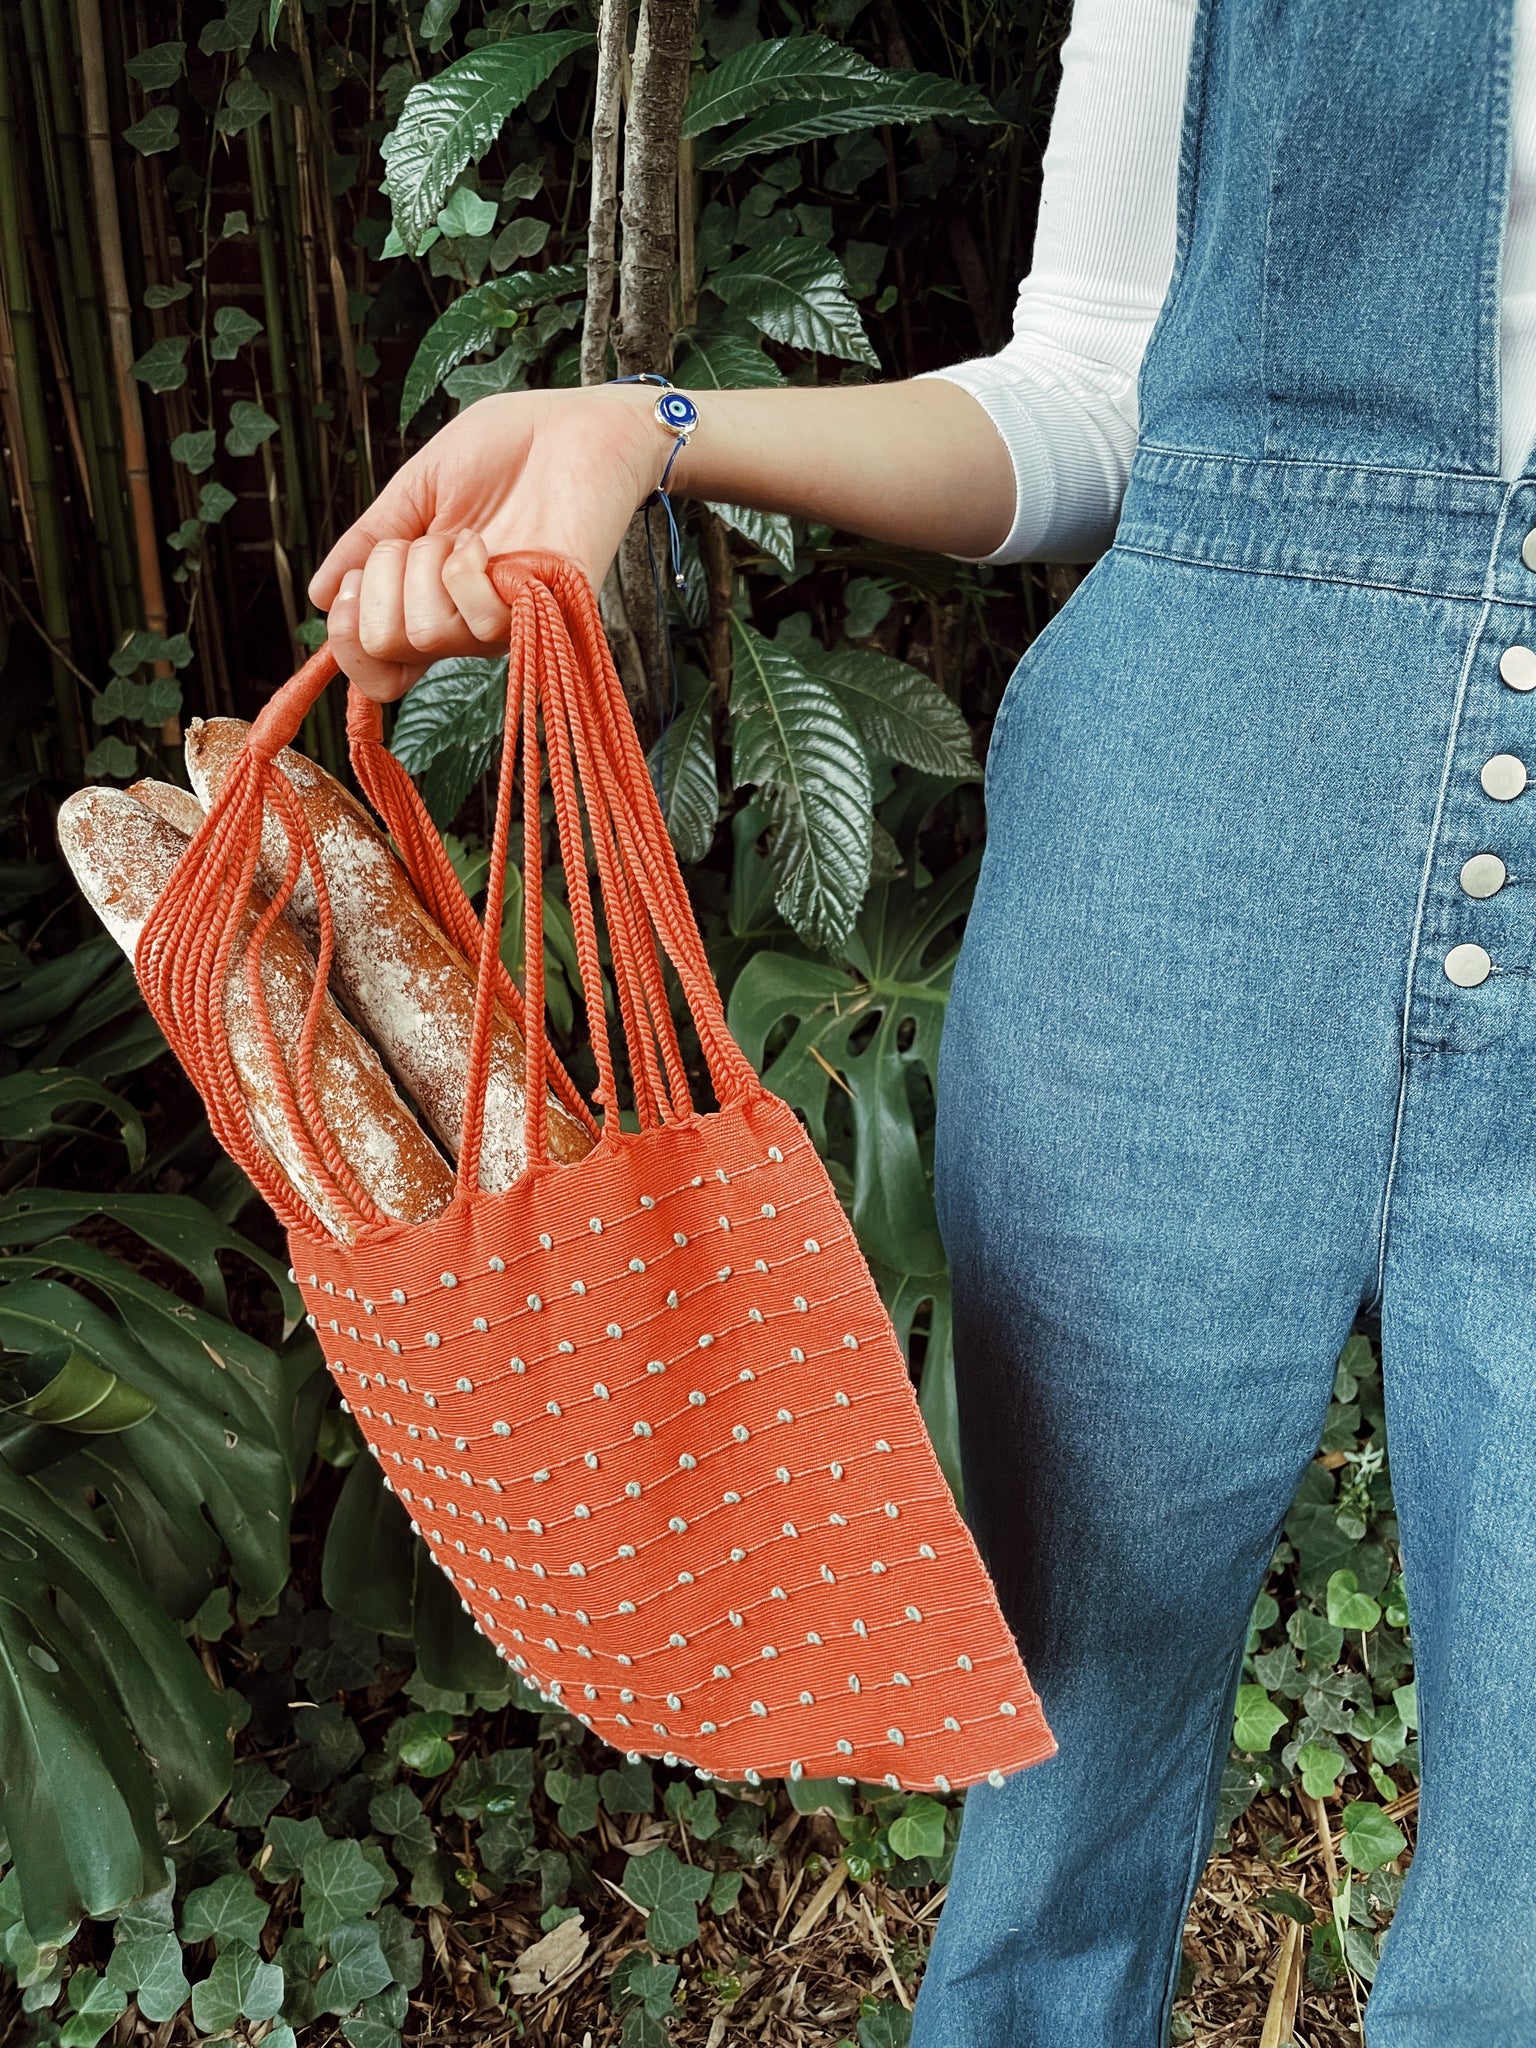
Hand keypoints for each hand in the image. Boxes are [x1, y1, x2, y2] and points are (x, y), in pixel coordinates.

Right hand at [307, 385, 668, 700]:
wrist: (574, 427)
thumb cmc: (505, 450)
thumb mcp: (417, 489)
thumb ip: (368, 542)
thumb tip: (319, 596)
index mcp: (428, 598)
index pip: (375, 669)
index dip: (346, 641)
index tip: (349, 589)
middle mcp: (461, 623)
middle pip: (386, 647)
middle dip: (382, 580)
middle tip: (425, 538)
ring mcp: (501, 625)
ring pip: (425, 633)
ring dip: (426, 567)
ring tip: (466, 534)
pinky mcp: (542, 617)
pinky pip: (477, 622)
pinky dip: (466, 572)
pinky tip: (488, 546)